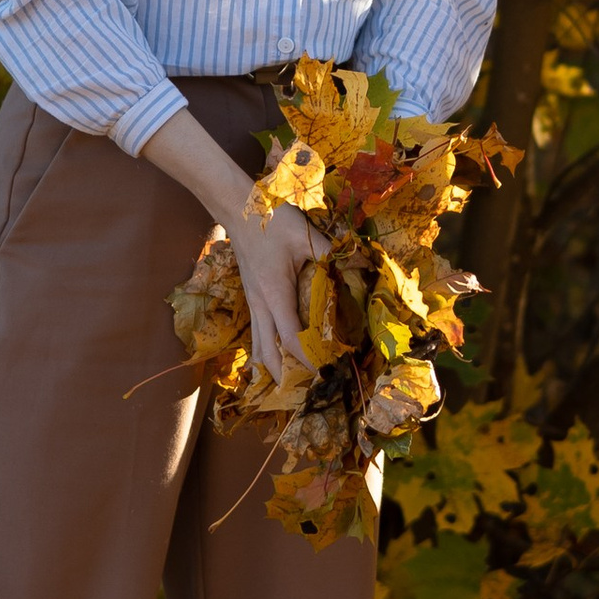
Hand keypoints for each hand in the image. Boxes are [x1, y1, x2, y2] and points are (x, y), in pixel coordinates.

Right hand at [230, 201, 320, 381]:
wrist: (238, 210)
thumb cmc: (272, 222)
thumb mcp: (305, 234)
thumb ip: (332, 253)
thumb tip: (360, 262)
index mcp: (275, 294)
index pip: (291, 338)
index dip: (308, 358)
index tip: (326, 372)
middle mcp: (261, 305)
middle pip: (267, 353)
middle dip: (286, 374)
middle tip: (308, 387)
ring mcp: (253, 302)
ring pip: (257, 346)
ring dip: (273, 366)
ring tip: (291, 382)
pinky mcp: (251, 297)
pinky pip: (257, 333)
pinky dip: (266, 350)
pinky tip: (276, 355)